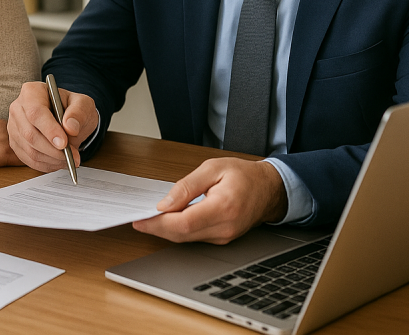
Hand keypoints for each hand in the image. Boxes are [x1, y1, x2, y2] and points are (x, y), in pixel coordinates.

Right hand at [8, 81, 97, 171]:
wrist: (66, 117)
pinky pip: (28, 159)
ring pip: (29, 149)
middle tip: (72, 155)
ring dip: (51, 159)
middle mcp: (18, 108)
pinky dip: (46, 164)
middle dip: (53, 149)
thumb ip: (79, 113)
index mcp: (32, 92)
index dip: (49, 129)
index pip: (35, 112)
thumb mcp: (83, 104)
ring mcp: (14, 127)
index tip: (64, 143)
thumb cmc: (72, 108)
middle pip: (30, 134)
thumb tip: (70, 127)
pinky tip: (59, 162)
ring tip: (69, 159)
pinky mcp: (15, 143)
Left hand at [133, 158, 286, 243]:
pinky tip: (168, 220)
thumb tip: (165, 204)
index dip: (158, 224)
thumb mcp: (213, 168)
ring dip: (166, 230)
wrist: (269, 189)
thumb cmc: (244, 175)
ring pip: (187, 238)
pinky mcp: (222, 238)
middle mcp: (225, 227)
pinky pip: (195, 237)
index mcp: (223, 207)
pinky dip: (178, 230)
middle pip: (182, 235)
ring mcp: (224, 236)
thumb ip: (187, 186)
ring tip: (149, 218)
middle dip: (157, 228)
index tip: (140, 220)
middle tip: (139, 219)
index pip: (183, 223)